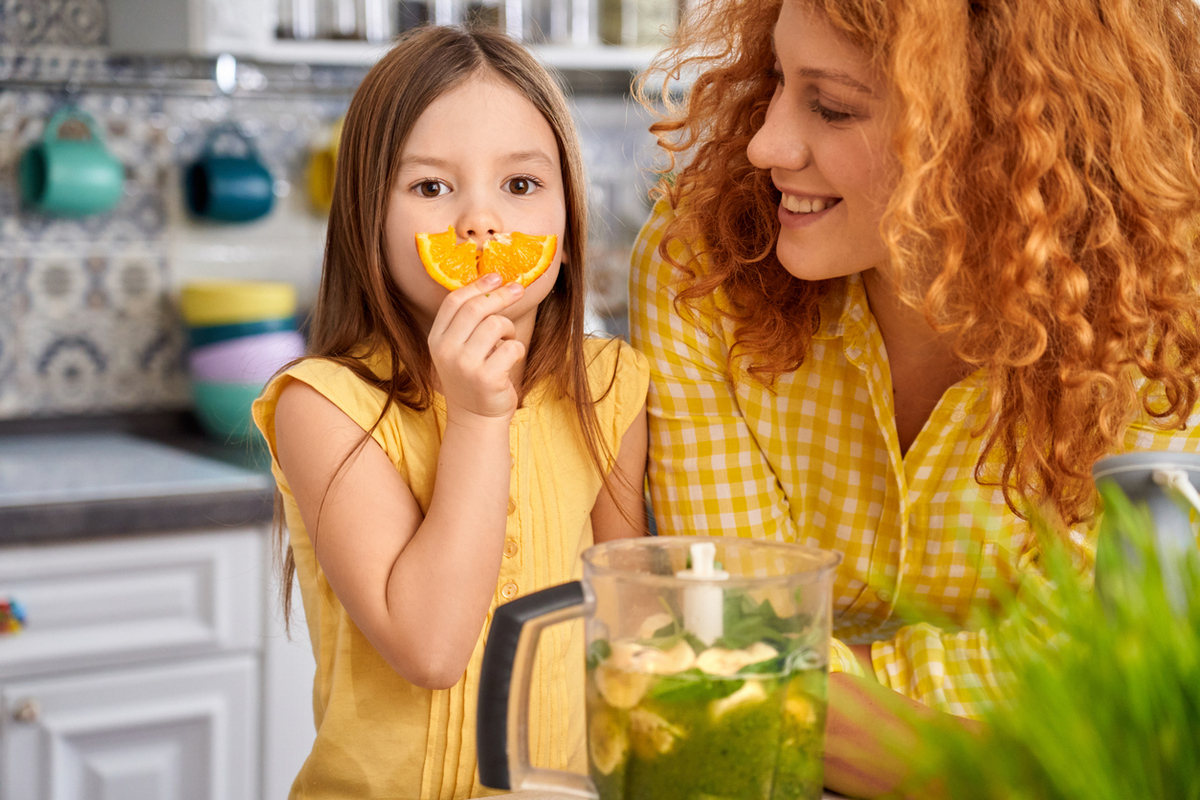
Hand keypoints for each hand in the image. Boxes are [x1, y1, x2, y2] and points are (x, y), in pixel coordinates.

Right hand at [428, 272, 525, 421]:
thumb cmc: (473, 377)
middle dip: (501, 296)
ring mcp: (465, 365)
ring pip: (496, 325)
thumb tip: (495, 283)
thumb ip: (468, 322)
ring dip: (509, 329)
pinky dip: (517, 349)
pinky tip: (511, 359)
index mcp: (436, 339)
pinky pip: (512, 347)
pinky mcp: (487, 378)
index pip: (454, 302)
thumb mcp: (460, 348)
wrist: (476, 418)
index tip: (497, 276)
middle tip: (518, 290)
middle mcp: (446, 351)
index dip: (478, 286)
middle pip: (476, 309)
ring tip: (507, 340)